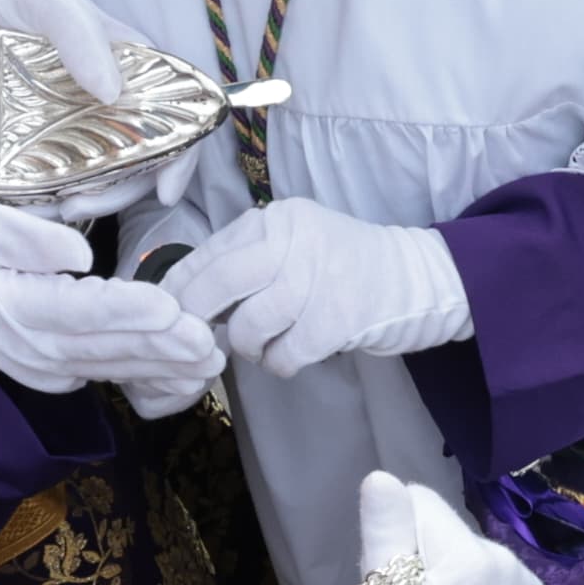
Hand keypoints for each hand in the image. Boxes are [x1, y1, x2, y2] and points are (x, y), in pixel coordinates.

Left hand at [0, 0, 189, 226]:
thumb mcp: (50, 1)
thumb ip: (80, 37)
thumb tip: (111, 92)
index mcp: (137, 71)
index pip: (179, 119)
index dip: (181, 158)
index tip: (165, 193)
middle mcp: (120, 103)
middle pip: (141, 162)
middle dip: (118, 192)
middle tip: (76, 206)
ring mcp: (85, 124)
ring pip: (103, 176)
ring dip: (85, 200)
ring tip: (48, 211)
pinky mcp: (50, 137)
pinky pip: (60, 174)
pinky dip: (49, 195)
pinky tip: (26, 205)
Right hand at [0, 199, 224, 415]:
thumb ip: (23, 236)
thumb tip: (81, 254)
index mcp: (12, 306)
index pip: (78, 309)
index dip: (126, 310)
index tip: (169, 307)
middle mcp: (34, 348)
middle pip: (106, 346)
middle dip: (161, 345)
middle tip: (207, 341)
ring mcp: (47, 368)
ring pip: (113, 366)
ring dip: (164, 366)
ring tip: (209, 361)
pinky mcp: (59, 373)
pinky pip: (109, 375)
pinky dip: (149, 377)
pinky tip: (187, 375)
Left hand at [164, 199, 478, 376]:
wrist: (417, 279)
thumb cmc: (347, 266)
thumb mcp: (298, 243)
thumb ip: (250, 258)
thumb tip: (188, 294)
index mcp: (278, 220)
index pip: (209, 253)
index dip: (179, 288)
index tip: (166, 312)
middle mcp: (294, 241)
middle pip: (218, 284)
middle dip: (196, 319)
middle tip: (195, 339)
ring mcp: (316, 280)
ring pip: (248, 326)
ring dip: (247, 347)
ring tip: (261, 346)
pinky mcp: (336, 320)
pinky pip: (283, 355)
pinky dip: (278, 364)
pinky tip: (288, 357)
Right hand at [355, 471, 554, 584]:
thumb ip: (385, 535)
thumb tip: (382, 479)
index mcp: (465, 553)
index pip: (418, 501)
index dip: (393, 533)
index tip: (389, 581)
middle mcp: (504, 559)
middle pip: (445, 532)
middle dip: (421, 558)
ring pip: (471, 559)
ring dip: (450, 579)